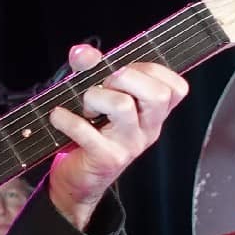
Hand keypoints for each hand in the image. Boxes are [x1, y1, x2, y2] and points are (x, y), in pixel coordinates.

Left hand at [44, 44, 188, 228]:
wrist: (80, 182)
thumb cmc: (91, 134)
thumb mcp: (97, 98)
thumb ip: (91, 69)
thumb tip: (81, 52)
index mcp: (153, 114)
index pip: (175, 87)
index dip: (149, 70)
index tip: (123, 73)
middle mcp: (148, 130)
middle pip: (157, 94)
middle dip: (125, 78)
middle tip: (103, 88)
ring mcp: (130, 146)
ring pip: (122, 106)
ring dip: (94, 97)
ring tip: (85, 108)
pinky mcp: (107, 159)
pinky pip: (86, 130)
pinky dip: (66, 118)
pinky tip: (58, 117)